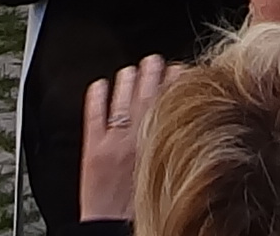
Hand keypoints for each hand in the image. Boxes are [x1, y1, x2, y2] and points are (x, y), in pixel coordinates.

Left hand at [79, 55, 170, 221]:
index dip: (176, 85)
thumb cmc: (139, 214)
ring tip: (131, 69)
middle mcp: (136, 141)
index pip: (171, 106)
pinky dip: (95, 98)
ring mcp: (112, 142)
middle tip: (156, 60)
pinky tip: (98, 86)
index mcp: (158, 148)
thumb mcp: (168, 179)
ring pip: (121, 102)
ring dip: (127, 81)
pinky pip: (93, 116)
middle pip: (147, 98)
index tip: (181, 71)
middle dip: (152, 75)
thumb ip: (175, 152)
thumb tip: (187, 133)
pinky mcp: (92, 149)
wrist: (111, 231)